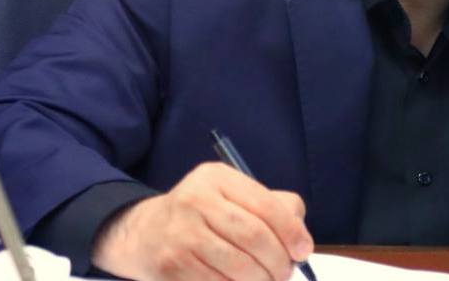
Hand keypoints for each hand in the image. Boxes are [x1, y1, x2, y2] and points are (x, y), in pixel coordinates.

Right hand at [91, 162, 312, 280]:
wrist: (146, 233)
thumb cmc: (202, 216)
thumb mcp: (231, 196)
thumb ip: (272, 206)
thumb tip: (300, 239)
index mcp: (216, 178)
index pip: (266, 205)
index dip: (291, 232)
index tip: (302, 251)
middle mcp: (195, 200)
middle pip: (255, 238)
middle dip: (278, 263)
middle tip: (283, 273)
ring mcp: (181, 234)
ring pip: (240, 268)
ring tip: (263, 279)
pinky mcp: (172, 266)